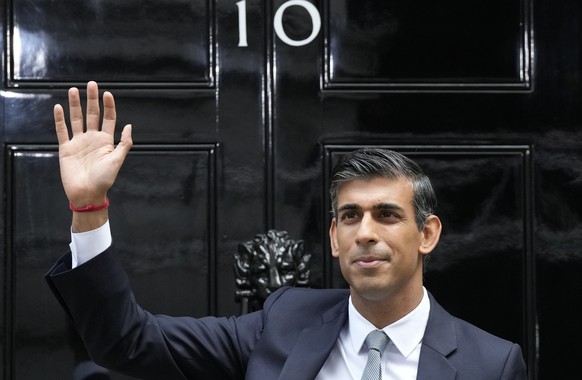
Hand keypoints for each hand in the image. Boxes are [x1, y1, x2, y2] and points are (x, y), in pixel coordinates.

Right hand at [54, 81, 132, 207]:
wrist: (87, 194)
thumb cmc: (104, 179)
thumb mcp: (117, 160)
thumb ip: (124, 143)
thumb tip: (129, 125)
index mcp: (106, 141)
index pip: (108, 119)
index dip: (108, 106)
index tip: (107, 94)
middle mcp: (92, 139)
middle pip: (92, 115)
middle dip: (92, 99)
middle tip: (92, 84)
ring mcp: (78, 142)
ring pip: (76, 119)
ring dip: (75, 105)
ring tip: (73, 90)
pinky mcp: (66, 148)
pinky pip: (62, 131)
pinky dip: (59, 119)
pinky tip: (58, 107)